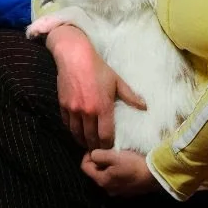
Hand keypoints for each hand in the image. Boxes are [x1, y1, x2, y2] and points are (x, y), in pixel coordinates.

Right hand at [48, 26, 144, 149]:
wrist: (75, 57)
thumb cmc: (98, 68)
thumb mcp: (117, 81)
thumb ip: (130, 96)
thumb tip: (144, 107)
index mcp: (103, 107)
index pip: (105, 135)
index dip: (107, 145)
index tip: (109, 148)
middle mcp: (88, 112)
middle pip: (90, 138)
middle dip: (95, 146)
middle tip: (98, 150)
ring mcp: (74, 110)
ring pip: (77, 133)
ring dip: (82, 141)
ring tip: (87, 144)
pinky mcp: (63, 105)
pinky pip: (67, 123)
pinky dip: (72, 130)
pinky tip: (76, 131)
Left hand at [82, 149, 156, 196]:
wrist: (155, 175)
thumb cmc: (134, 165)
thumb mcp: (114, 156)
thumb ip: (98, 155)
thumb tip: (92, 155)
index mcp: (101, 181)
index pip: (84, 167)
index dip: (87, 155)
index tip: (96, 147)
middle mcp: (108, 189)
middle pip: (96, 172)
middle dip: (99, 161)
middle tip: (108, 150)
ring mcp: (119, 192)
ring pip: (107, 176)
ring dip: (109, 166)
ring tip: (118, 157)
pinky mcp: (129, 191)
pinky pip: (118, 180)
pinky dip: (118, 172)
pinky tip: (127, 165)